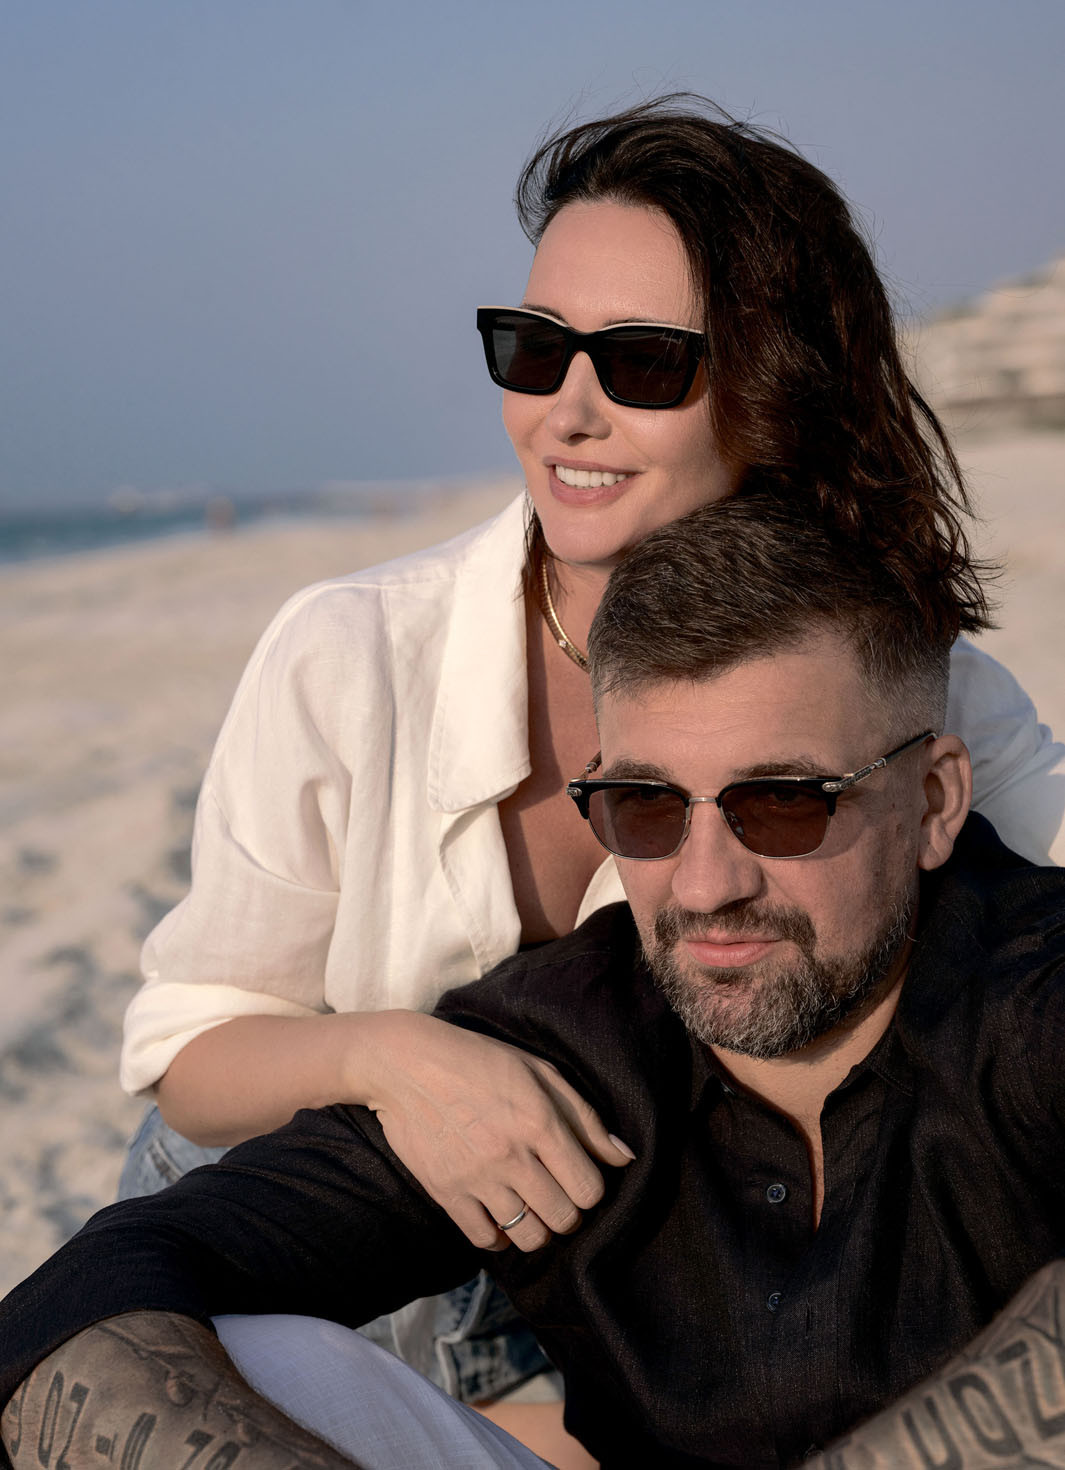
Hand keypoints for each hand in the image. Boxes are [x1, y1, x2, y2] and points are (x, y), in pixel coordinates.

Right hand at [359, 1012, 633, 1252]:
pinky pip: (485, 1240)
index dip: (591, 1190)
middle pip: (563, 1218)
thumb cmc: (479, 1061)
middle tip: (557, 1196)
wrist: (406, 1064)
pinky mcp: (445, 1192)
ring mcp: (477, 1177)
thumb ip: (584, 1116)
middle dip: (568, 1213)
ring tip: (530, 1207)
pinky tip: (499, 1216)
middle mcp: (511, 1155)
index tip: (579, 1179)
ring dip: (537, 1228)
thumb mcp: (538, 1071)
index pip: (589, 1189)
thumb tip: (623, 1157)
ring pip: (529, 1237)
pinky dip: (498, 1237)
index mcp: (540, 1122)